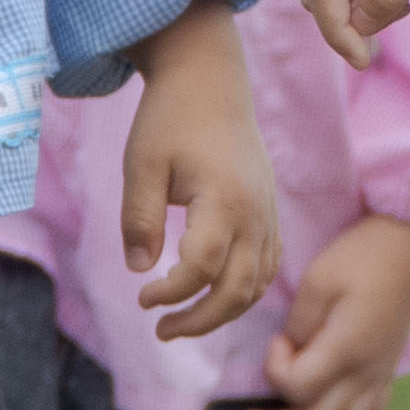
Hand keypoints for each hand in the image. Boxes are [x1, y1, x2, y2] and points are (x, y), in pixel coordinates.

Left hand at [120, 0, 281, 340]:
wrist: (211, 80)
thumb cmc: (170, 118)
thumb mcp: (141, 165)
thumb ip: (139, 220)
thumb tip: (140, 271)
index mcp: (224, 199)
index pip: (202, 268)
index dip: (171, 293)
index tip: (142, 297)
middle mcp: (256, 212)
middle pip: (238, 289)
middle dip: (200, 320)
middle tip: (161, 329)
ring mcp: (268, 212)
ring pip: (258, 283)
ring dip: (222, 312)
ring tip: (181, 321)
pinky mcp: (269, 210)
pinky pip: (268, 264)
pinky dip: (244, 290)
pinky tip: (213, 294)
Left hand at [236, 210, 409, 409]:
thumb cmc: (362, 256)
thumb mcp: (319, 280)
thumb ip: (300, 324)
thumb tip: (292, 352)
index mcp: (347, 347)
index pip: (298, 386)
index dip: (276, 369)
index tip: (277, 340)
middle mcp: (366, 372)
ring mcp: (379, 376)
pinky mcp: (386, 373)